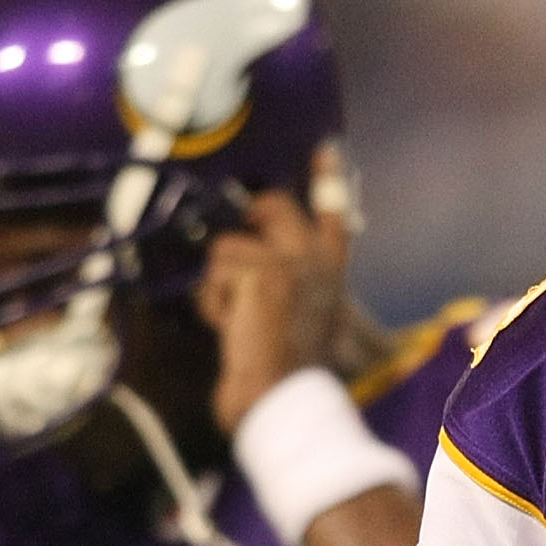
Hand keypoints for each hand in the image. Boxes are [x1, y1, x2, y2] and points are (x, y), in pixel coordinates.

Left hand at [196, 189, 349, 435]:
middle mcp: (316, 260)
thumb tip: (251, 264)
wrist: (281, 397)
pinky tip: (228, 328)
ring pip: (229, 245)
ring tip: (234, 319)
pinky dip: (211, 302)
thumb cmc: (286, 370)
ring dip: (219, 284)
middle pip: (272, 204)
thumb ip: (289, 285)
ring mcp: (290, 262)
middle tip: (238, 254)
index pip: (334, 216)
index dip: (329, 179)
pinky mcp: (263, 272)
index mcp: (332, 273)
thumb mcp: (300, 320)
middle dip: (247, 221)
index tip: (326, 147)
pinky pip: (215, 273)